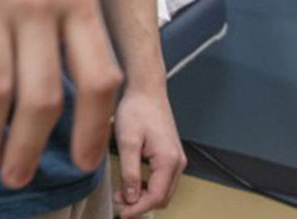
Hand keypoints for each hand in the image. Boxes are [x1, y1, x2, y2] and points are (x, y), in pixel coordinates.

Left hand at [112, 86, 184, 216]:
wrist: (146, 90)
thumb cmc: (137, 109)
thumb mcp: (127, 140)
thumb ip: (129, 171)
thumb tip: (130, 197)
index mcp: (169, 160)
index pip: (156, 197)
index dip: (138, 208)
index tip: (122, 213)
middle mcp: (177, 162)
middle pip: (162, 197)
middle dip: (140, 203)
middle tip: (119, 202)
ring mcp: (175, 159)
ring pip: (162, 190)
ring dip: (143, 195)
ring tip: (121, 192)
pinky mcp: (170, 154)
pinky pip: (162, 179)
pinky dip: (148, 185)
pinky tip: (131, 181)